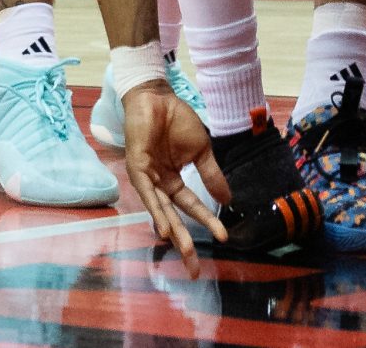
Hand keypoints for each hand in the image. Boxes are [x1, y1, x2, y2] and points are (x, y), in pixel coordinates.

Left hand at [121, 85, 227, 267]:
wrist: (158, 96)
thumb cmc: (176, 119)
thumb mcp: (201, 150)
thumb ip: (211, 175)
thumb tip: (228, 200)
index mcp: (173, 180)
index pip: (192, 206)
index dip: (207, 221)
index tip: (224, 237)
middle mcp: (159, 185)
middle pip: (174, 219)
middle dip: (185, 243)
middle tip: (195, 269)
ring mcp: (147, 178)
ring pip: (161, 211)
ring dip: (173, 232)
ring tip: (186, 250)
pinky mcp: (137, 169)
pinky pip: (147, 194)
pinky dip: (156, 211)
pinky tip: (163, 228)